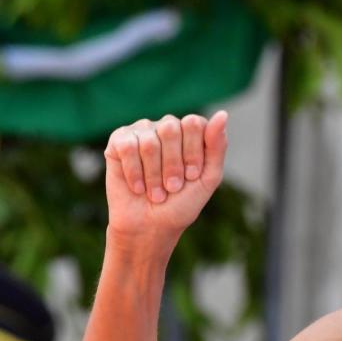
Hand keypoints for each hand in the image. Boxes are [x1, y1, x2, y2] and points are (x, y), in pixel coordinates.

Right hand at [103, 111, 227, 242]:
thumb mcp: (208, 178)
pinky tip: (137, 187)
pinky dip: (134, 173)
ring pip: (149, 142)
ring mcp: (142, 131)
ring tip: (155, 192)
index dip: (192, 153)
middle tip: (172, 187)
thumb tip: (222, 114)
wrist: (151, 226)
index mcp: (190, 132)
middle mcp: (166, 126)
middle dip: (173, 165)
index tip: (192, 176)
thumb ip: (217, 146)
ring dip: (154, 175)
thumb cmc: (181, 203)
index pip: (194, 123)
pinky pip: (127, 147)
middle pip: (170, 129)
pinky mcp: (119, 141)